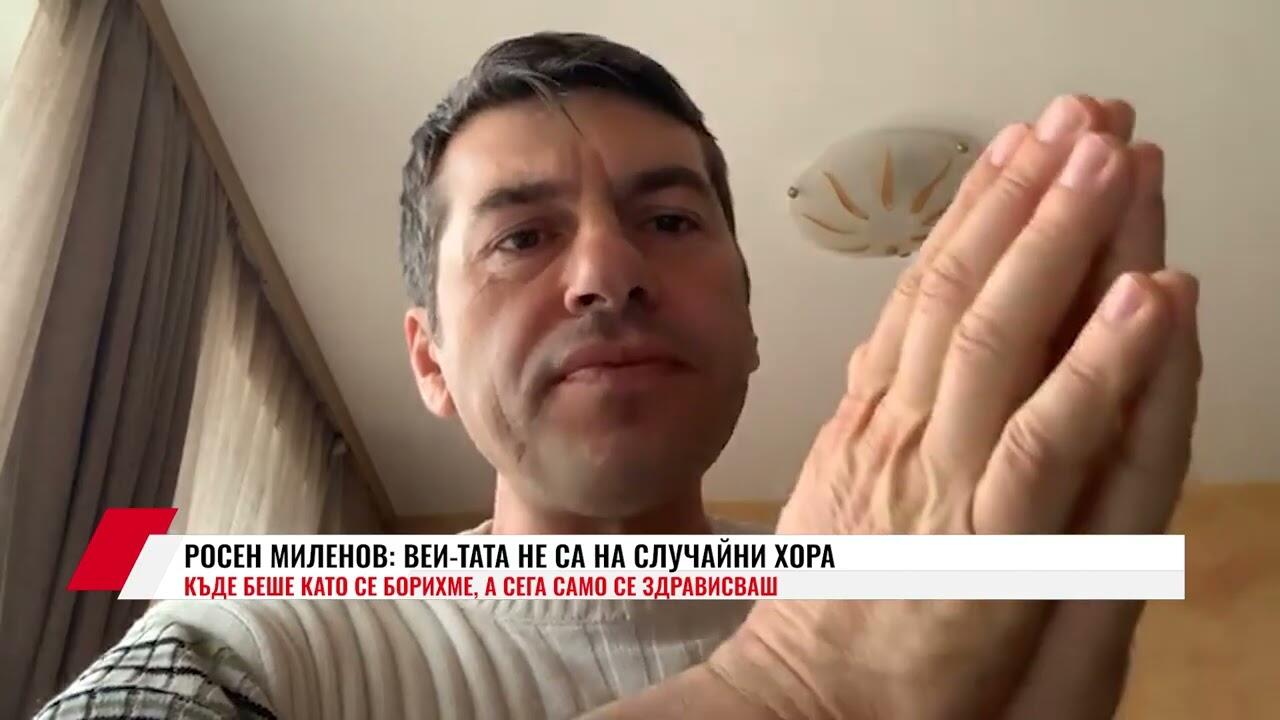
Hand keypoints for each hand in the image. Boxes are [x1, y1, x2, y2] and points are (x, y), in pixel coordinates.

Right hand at [707, 95, 1198, 718]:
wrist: (810, 693)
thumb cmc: (834, 598)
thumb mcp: (843, 482)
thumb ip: (879, 407)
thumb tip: (906, 335)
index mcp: (876, 412)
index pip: (927, 287)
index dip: (978, 206)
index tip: (1018, 141)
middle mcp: (908, 425)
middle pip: (966, 287)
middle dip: (1029, 192)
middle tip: (1082, 114)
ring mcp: (948, 475)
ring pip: (1006, 338)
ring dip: (1064, 240)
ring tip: (1114, 159)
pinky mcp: (994, 540)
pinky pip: (1051, 437)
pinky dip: (1101, 362)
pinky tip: (1151, 296)